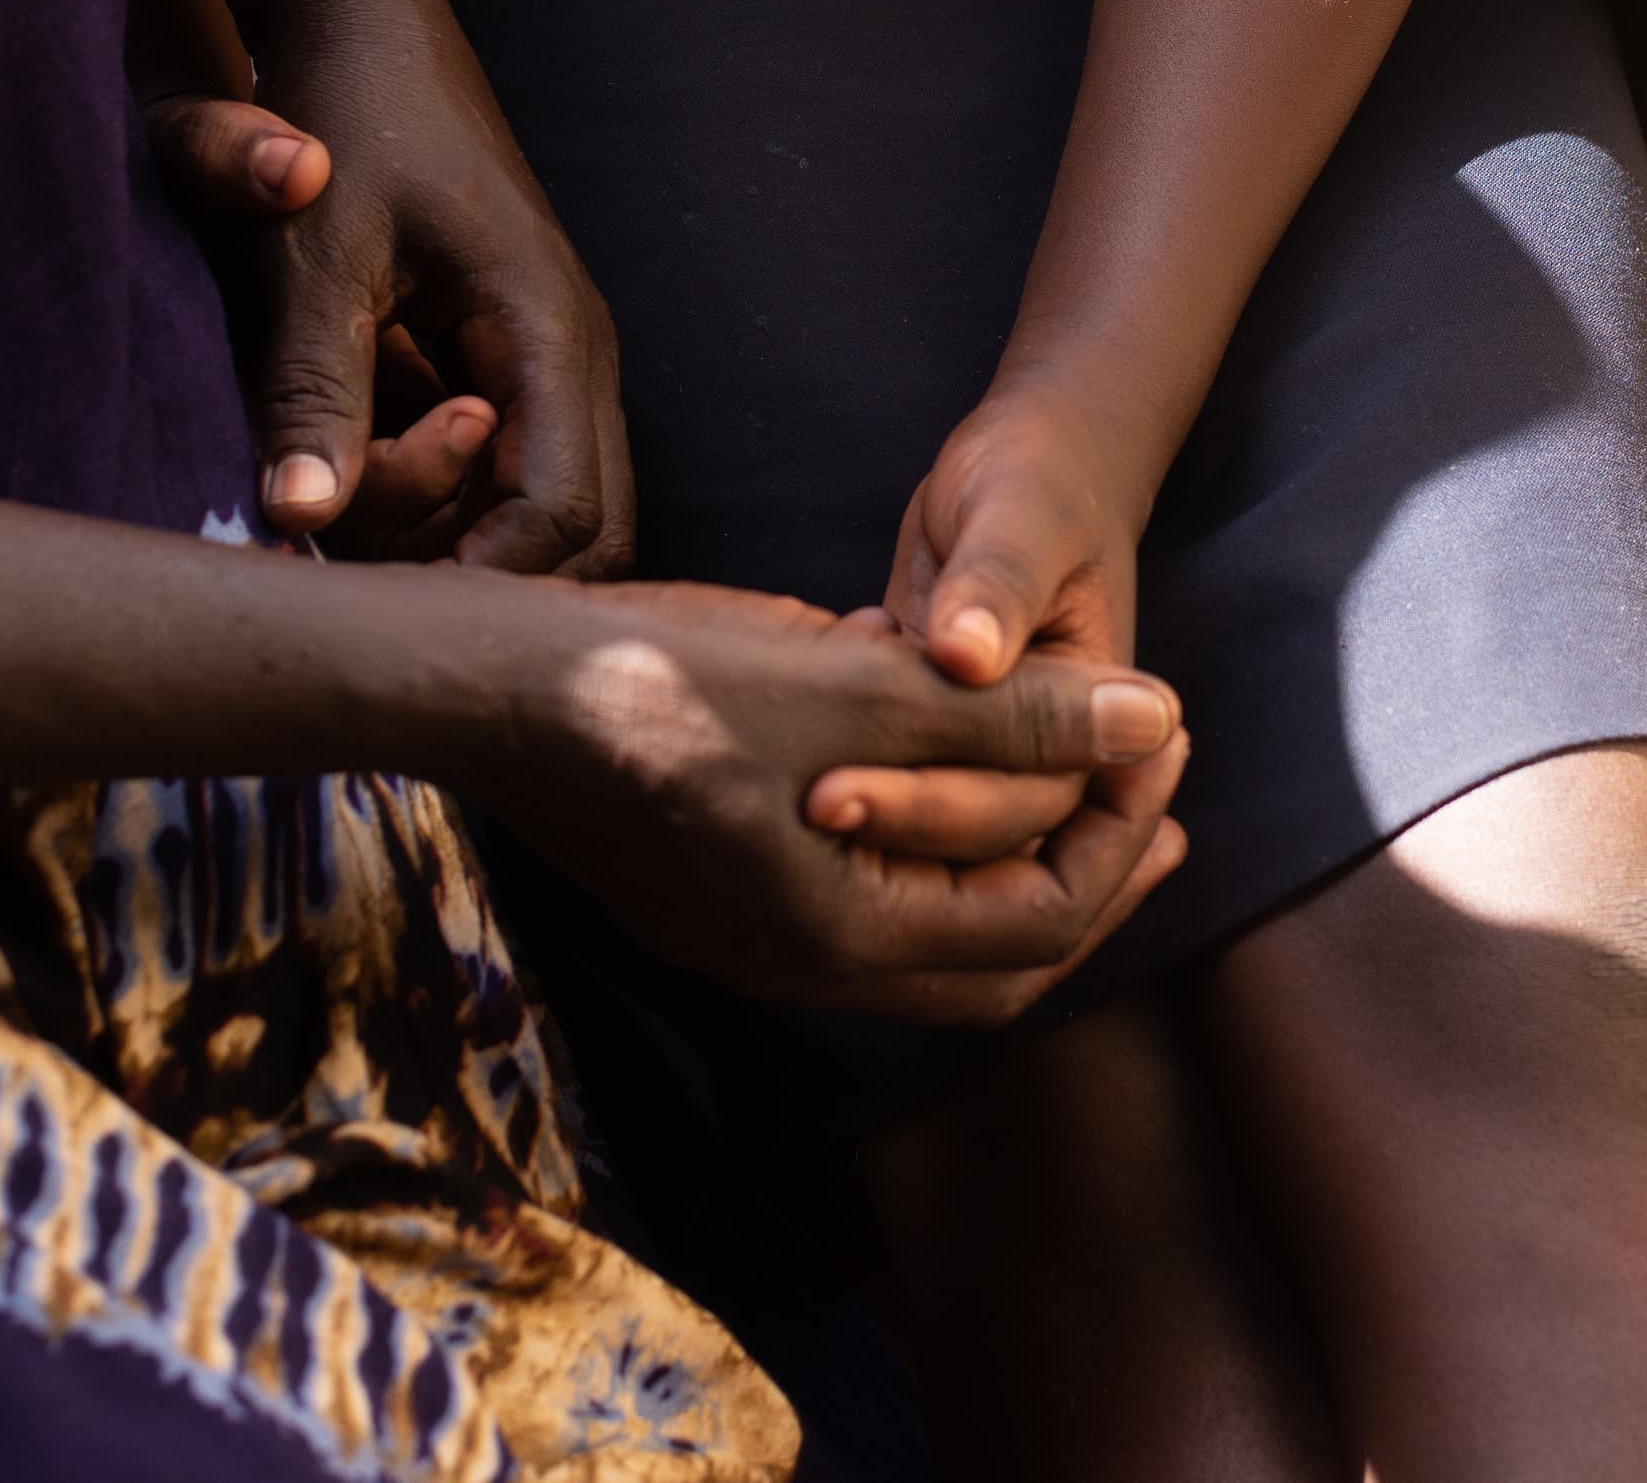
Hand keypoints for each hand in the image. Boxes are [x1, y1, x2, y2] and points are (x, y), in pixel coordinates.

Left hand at [149, 52, 632, 575]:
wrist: (357, 15)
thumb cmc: (338, 114)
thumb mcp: (309, 255)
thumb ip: (310, 389)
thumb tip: (296, 522)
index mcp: (548, 329)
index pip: (563, 511)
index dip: (480, 580)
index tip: (377, 606)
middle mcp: (573, 352)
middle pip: (586, 530)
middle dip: (478, 572)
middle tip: (359, 563)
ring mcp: (546, 355)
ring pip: (543, 507)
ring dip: (451, 535)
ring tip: (340, 491)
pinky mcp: (506, 355)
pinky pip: (501, 467)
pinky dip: (434, 496)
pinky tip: (347, 463)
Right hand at [490, 582, 1191, 1025]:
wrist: (478, 684)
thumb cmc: (656, 683)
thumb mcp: (853, 686)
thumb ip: (1008, 714)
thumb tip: (1156, 721)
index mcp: (840, 939)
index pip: (1039, 925)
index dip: (1122, 835)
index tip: (1168, 737)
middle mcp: (800, 962)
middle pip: (997, 955)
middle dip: (1092, 870)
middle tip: (1160, 792)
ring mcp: (749, 930)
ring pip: (927, 924)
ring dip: (1012, 849)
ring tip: (1077, 767)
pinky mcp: (714, 879)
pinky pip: (860, 884)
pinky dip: (929, 829)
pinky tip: (939, 742)